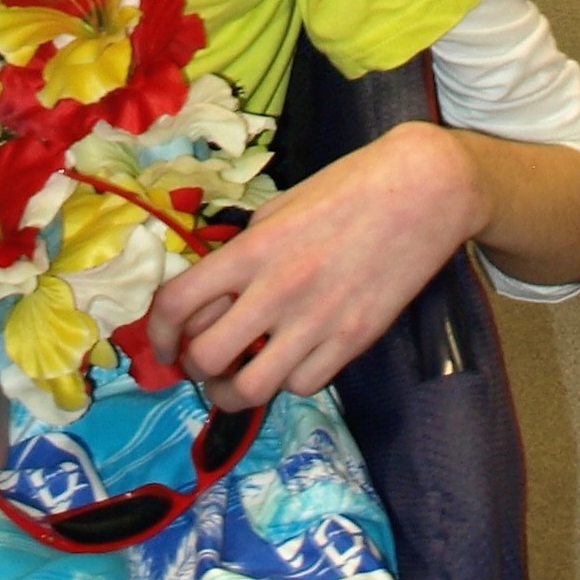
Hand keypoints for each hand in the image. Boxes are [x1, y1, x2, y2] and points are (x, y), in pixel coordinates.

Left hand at [142, 127, 483, 410]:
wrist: (420, 192)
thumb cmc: (347, 188)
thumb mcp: (280, 207)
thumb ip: (245, 250)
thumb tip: (216, 292)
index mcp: (252, 249)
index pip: (178, 302)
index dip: (158, 333)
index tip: (165, 344)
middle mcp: (277, 291)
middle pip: (206, 358)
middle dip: (194, 369)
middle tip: (203, 364)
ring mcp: (316, 322)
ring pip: (251, 389)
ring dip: (233, 391)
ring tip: (238, 379)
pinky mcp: (352, 343)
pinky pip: (303, 386)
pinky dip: (289, 381)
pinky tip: (292, 362)